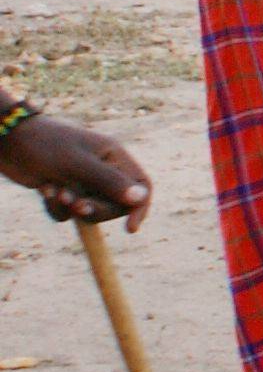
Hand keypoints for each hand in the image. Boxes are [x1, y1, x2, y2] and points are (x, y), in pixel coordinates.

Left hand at [1, 113, 148, 227]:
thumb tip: (139, 199)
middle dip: (96, 209)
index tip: (130, 229)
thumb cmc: (45, 145)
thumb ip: (109, 182)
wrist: (9, 142)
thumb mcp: (77, 164)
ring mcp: (83, 181)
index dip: (139, 207)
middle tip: (77, 206)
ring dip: (71, 207)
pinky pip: (68, 213)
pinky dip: (56, 208)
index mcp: (114, 157)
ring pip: (90, 210)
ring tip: (54, 192)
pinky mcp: (64, 190)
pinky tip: (44, 190)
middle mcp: (103, 169)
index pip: (140, 185)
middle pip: (116, 204)